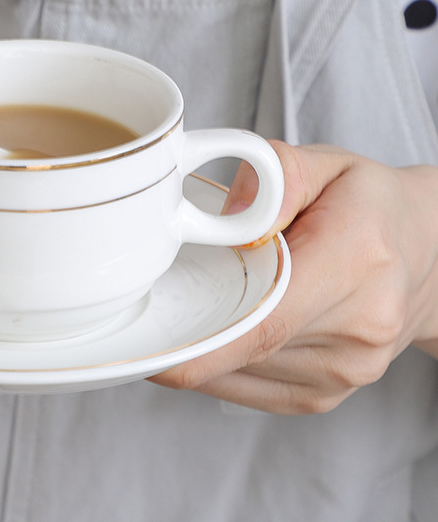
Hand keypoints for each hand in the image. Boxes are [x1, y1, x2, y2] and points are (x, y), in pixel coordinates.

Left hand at [150, 142, 437, 413]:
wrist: (429, 255)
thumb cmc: (369, 206)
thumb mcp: (328, 164)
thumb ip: (276, 171)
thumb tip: (228, 211)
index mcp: (356, 260)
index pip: (267, 318)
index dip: (201, 341)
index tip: (148, 343)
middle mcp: (359, 326)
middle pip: (244, 347)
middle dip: (185, 333)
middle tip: (147, 306)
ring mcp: (347, 370)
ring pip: (241, 372)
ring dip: (203, 344)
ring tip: (198, 300)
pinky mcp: (328, 393)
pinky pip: (252, 388)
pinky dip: (221, 363)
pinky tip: (218, 329)